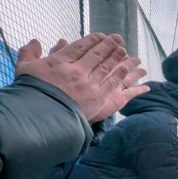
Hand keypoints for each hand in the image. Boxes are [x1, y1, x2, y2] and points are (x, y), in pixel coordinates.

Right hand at [15, 34, 149, 122]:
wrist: (43, 117)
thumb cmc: (31, 93)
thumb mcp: (25, 70)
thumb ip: (30, 54)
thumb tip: (34, 41)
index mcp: (60, 62)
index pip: (80, 46)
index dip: (92, 40)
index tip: (100, 35)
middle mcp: (76, 71)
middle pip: (96, 55)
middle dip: (108, 45)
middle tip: (117, 39)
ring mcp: (89, 84)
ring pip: (106, 67)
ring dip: (116, 58)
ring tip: (124, 51)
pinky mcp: (98, 98)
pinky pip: (112, 83)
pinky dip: (120, 74)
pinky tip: (126, 69)